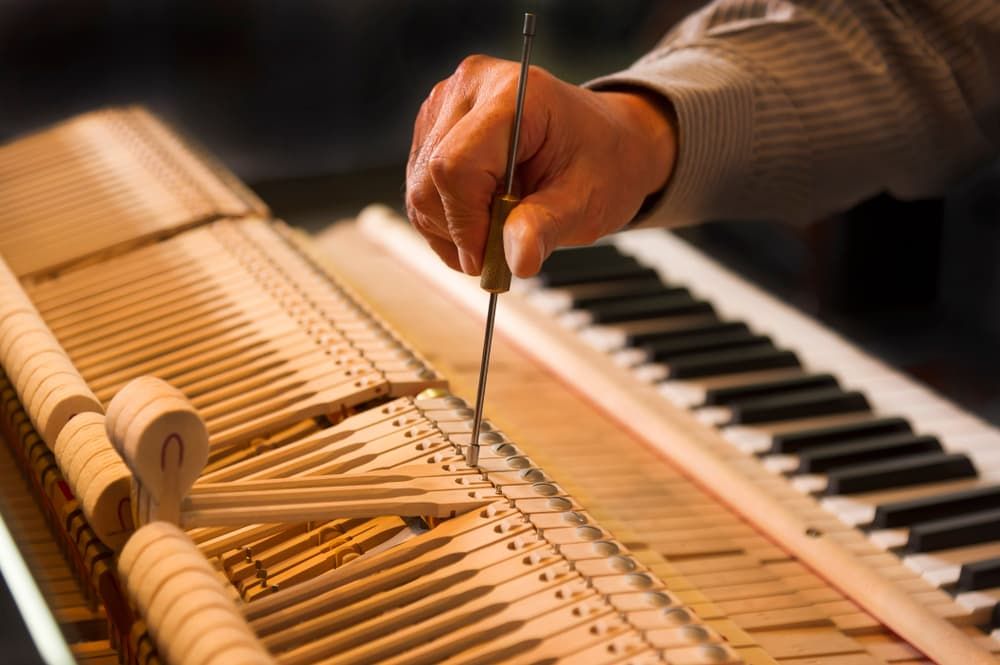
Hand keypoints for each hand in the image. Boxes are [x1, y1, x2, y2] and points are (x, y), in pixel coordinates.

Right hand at [405, 54, 676, 277]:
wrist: (603, 142)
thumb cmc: (601, 161)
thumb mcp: (586, 201)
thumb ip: (546, 227)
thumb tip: (516, 260)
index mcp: (516, 95)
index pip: (456, 165)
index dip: (465, 223)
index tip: (489, 258)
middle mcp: (471, 88)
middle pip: (430, 179)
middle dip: (460, 230)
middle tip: (500, 248)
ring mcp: (446, 104)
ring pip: (418, 189)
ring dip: (451, 229)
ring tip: (498, 226)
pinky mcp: (433, 127)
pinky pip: (419, 188)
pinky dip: (445, 219)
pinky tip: (481, 216)